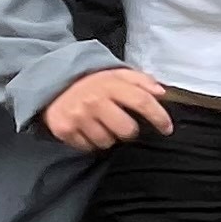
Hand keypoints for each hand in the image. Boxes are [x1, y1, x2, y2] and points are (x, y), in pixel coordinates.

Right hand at [42, 66, 171, 150]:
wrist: (53, 84)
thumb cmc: (92, 82)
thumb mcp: (116, 74)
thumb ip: (141, 80)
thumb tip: (162, 92)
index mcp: (110, 84)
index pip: (142, 101)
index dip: (159, 116)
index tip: (167, 128)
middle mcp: (94, 101)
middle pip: (127, 130)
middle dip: (129, 130)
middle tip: (121, 122)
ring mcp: (79, 117)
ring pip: (108, 142)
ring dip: (108, 136)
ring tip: (100, 123)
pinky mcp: (65, 130)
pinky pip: (89, 147)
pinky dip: (91, 141)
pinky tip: (87, 128)